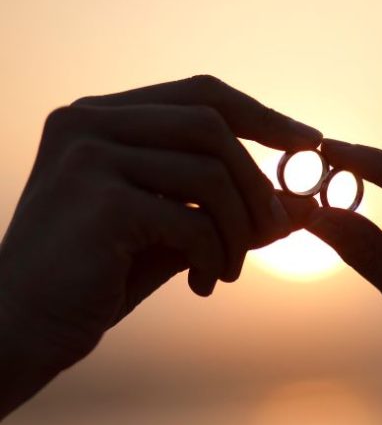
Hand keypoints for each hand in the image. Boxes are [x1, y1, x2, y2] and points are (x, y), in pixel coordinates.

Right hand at [0, 75, 320, 417]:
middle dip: (257, 182)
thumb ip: (232, 211)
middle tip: (276, 230)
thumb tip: (303, 203)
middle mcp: (89, 122)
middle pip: (213, 125)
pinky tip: (204, 284)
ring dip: (238, 229)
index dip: (262, 115)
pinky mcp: (98, 200)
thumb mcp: (177, 234)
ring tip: (230, 269)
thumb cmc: (100, 277)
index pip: (201, 95)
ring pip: (210, 173)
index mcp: (103, 118)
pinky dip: (213, 255)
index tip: (309, 141)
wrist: (22, 329)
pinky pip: (191, 219)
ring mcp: (89, 156)